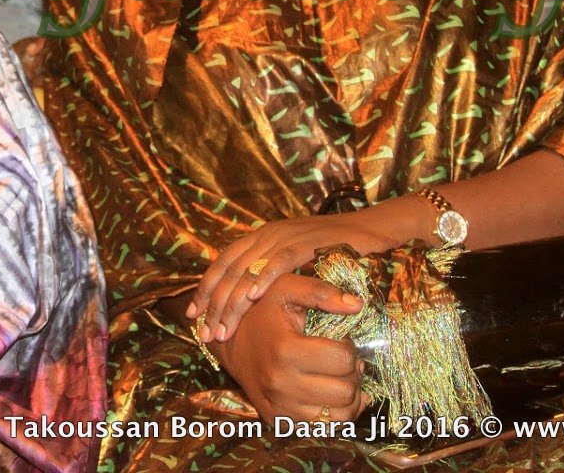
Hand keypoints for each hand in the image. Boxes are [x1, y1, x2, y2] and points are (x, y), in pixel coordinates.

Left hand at [186, 215, 398, 340]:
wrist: (371, 230)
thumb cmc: (334, 250)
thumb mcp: (295, 258)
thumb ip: (272, 271)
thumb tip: (249, 301)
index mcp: (261, 237)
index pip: (223, 263)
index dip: (206, 288)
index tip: (192, 315)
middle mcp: (267, 234)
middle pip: (229, 270)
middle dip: (214, 304)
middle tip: (205, 333)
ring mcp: (286, 236)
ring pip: (248, 270)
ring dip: (234, 302)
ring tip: (223, 328)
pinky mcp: (306, 242)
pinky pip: (279, 262)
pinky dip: (264, 279)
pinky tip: (253, 299)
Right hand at [215, 273, 369, 425]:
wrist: (227, 341)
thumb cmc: (261, 311)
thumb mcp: (286, 289)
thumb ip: (321, 292)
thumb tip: (358, 305)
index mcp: (285, 350)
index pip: (344, 359)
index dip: (349, 347)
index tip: (338, 339)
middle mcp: (281, 385)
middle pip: (346, 391)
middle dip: (352, 373)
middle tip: (341, 359)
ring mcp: (280, 407)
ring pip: (340, 416)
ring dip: (347, 396)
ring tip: (337, 376)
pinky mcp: (279, 421)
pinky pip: (323, 428)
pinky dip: (333, 412)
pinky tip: (327, 393)